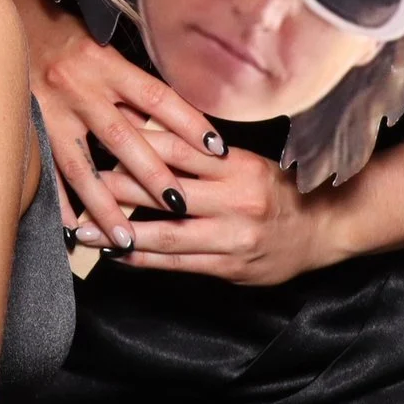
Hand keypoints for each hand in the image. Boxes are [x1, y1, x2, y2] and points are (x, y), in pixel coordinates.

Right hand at [17, 0, 224, 251]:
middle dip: (152, 175)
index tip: (218, 150)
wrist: (10, 19)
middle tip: (178, 206)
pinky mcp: (27, 124)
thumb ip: (131, 84)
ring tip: (125, 238)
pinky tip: (71, 228)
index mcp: (105, 64)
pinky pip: (44, 170)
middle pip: (122, 138)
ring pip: (81, 165)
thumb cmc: (64, 32)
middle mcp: (79, 87)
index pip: (156, 97)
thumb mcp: (104, 47)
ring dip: (104, 204)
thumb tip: (170, 123)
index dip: (189, 123)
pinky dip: (57, 200)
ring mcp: (50, 109)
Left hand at [96, 128, 346, 285]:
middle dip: (115, 188)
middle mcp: (236, 201)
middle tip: (77, 181)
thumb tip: (145, 135)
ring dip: (119, 232)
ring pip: (165, 234)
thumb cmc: (278, 190)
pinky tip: (115, 253)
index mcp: (238, 166)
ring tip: (82, 230)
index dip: (135, 144)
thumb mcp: (246, 161)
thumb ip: (201, 155)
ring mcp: (233, 238)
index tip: (99, 138)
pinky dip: (143, 258)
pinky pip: (178, 264)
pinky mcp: (231, 268)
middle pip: (164, 191)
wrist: (326, 230)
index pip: (177, 150)